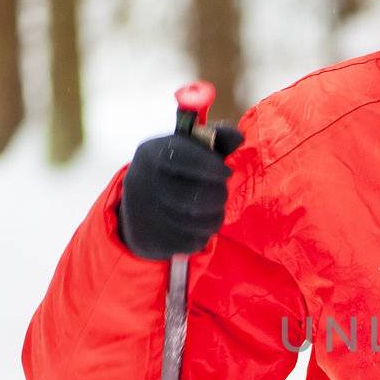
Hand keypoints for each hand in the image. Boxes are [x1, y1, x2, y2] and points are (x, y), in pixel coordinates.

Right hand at [117, 124, 244, 259]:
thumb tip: (238, 137)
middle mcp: (142, 181)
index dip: (211, 166)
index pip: (183, 156)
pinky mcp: (149, 239)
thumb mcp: (190, 149)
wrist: (140, 206)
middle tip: (220, 194)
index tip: (225, 172)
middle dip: (218, 196)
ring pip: (198, 223)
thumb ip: (216, 139)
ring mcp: (143, 213)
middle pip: (196, 196)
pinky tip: (197, 226)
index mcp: (151, 152)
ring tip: (212, 210)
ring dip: (215, 218)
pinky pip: (191, 243)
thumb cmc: (175, 171)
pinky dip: (202, 236)